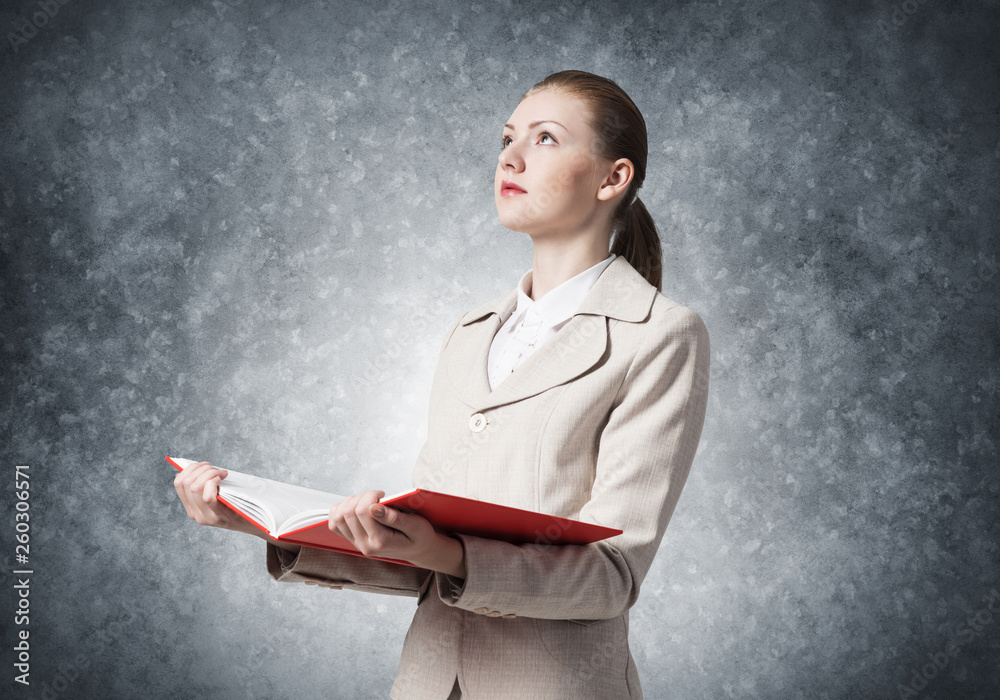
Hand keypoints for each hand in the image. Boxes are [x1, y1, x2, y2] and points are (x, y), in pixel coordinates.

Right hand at [173, 460, 254, 535]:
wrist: (255, 523)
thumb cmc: (238, 504)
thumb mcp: (218, 495)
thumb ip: (205, 486)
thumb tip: (189, 470)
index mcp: (191, 507)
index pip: (179, 483)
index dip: (190, 469)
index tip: (204, 465)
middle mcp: (195, 514)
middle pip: (187, 483)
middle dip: (202, 469)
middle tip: (216, 469)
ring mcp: (205, 517)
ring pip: (195, 487)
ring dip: (209, 473)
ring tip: (221, 473)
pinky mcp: (217, 517)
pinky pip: (208, 497)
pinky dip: (213, 482)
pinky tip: (222, 480)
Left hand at [329, 490, 461, 573]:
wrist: (419, 549)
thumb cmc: (419, 536)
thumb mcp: (415, 525)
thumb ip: (394, 517)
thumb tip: (373, 507)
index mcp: (380, 541)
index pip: (362, 511)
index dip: (370, 495)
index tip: (382, 494)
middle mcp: (365, 545)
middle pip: (347, 513)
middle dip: (361, 497)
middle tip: (376, 496)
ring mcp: (357, 543)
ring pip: (337, 518)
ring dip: (349, 502)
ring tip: (367, 501)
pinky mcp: (354, 540)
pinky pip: (335, 524)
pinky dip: (341, 511)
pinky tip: (356, 507)